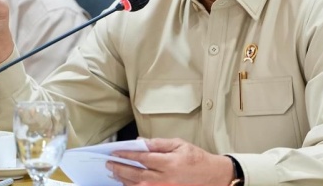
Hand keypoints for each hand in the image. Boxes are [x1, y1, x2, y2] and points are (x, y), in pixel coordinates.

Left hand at [107, 138, 233, 185]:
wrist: (212, 176)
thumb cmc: (196, 159)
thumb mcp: (179, 144)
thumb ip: (158, 143)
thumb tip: (140, 141)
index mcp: (170, 162)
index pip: (143, 157)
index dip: (127, 154)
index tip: (115, 152)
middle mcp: (166, 178)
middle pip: (137, 174)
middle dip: (121, 168)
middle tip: (109, 163)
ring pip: (139, 185)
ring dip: (124, 179)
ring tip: (114, 173)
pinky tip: (127, 182)